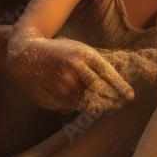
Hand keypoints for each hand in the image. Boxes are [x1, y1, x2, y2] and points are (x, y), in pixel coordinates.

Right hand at [7, 36, 134, 113]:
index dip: (120, 87)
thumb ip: (92, 65)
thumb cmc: (57, 51)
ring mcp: (66, 82)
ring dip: (99, 106)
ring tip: (107, 107)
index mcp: (85, 54)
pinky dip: (82, 106)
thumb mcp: (77, 50)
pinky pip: (74, 105)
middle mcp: (77, 68)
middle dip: (113, 100)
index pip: (108, 74)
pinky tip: (87, 105)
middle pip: (101, 90)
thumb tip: (111, 85)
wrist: (27, 53)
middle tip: (121, 104)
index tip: (130, 96)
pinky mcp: (56, 93)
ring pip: (89, 100)